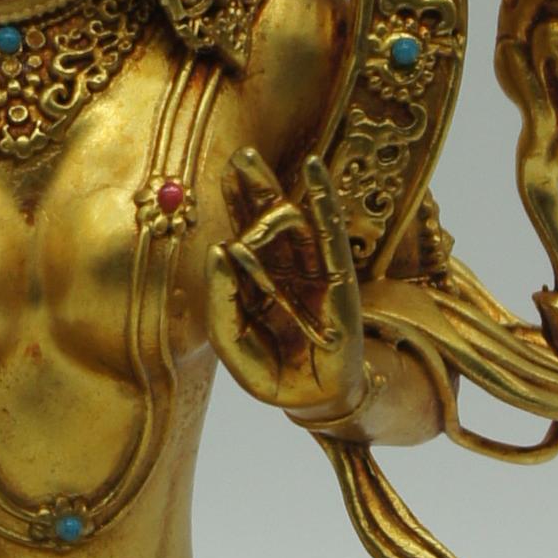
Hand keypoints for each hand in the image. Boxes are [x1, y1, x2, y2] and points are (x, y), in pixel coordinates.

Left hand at [206, 146, 368, 431]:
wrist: (311, 400)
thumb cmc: (272, 371)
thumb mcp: (233, 340)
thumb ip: (221, 299)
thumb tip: (219, 249)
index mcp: (258, 283)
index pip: (246, 236)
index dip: (237, 206)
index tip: (225, 175)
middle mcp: (285, 273)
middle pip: (268, 222)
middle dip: (254, 189)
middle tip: (241, 156)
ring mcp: (312, 274)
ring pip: (293, 223)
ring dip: (275, 191)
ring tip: (256, 162)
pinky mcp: (338, 281)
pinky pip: (330, 236)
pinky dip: (324, 202)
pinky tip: (315, 174)